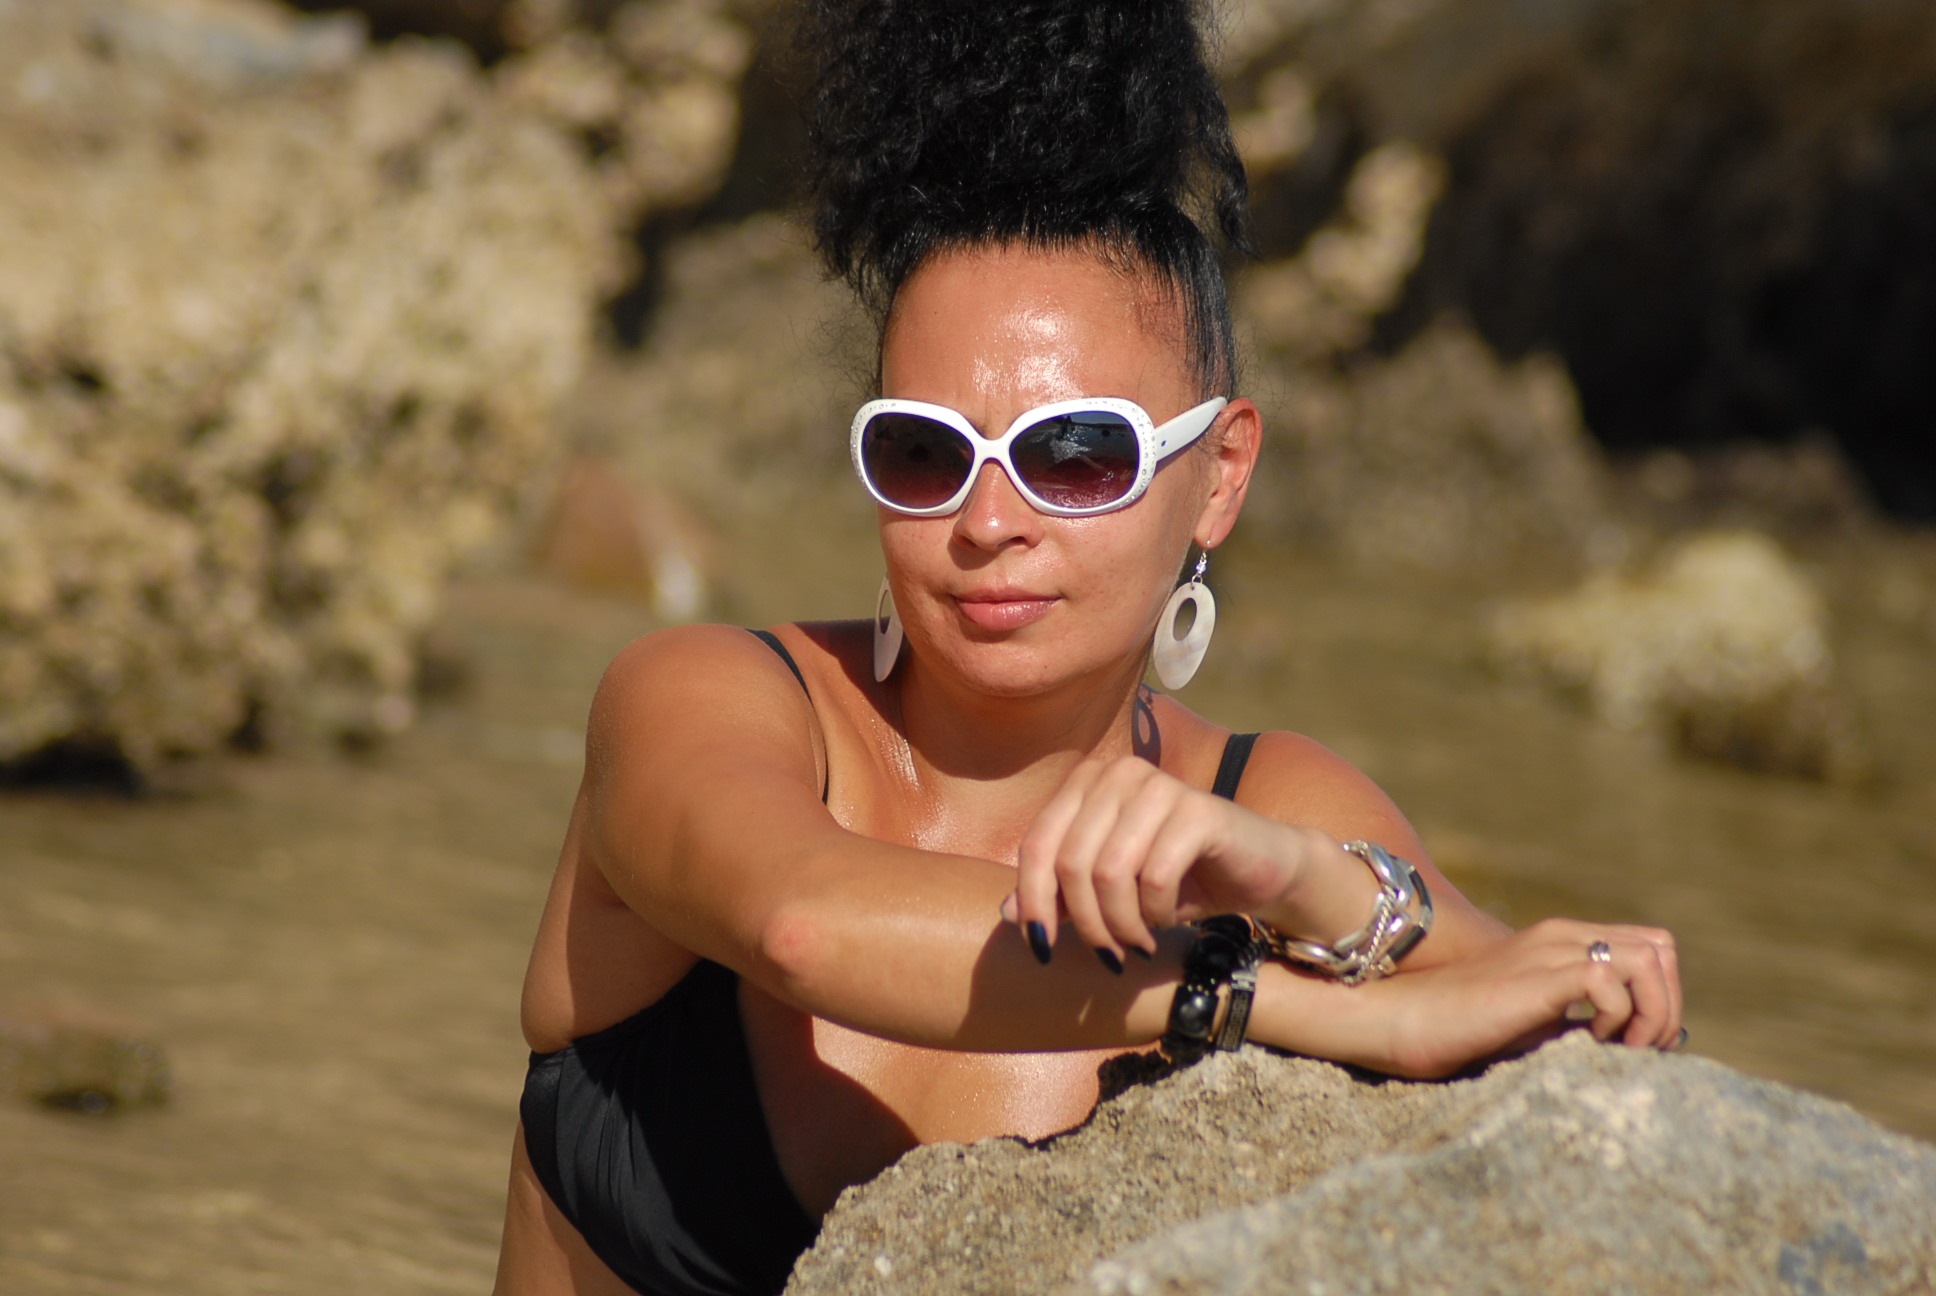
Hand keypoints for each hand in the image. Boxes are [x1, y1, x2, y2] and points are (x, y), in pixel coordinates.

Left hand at [1004, 754, 1327, 962]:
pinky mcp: (1198, 810)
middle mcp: (1120, 773)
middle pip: (1070, 863)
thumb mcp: (1110, 893)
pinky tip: (1167, 923)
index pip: (1038, 845)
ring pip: (1109, 872)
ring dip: (1121, 925)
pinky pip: (1154, 875)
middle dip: (1085, 924)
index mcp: (1088, 782)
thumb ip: (1060, 895)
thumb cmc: (1178, 879)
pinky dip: (1155, 914)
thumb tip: (1007, 913)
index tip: (1041, 951)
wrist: (1259, 871)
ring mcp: (1159, 786)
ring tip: (1138, 944)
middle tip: (1109, 956)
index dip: (1033, 903)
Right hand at [1371, 918, 1683, 1077]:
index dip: (1661, 997)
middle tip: (1637, 1051)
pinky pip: (1609, 983)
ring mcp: (1550, 951)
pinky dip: (1618, 1021)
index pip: (1651, 948)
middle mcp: (1562, 936)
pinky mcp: (1537, 976)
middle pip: (1660, 948)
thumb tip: (1642, 1046)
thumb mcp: (1536, 1023)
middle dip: (1666, 1006)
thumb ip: (1580, 1022)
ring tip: (1620, 1050)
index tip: (1637, 1044)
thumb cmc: (1461, 1031)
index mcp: (1563, 942)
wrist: (1401, 1020)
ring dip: (1652, 1014)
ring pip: (1649, 959)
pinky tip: (1587, 1045)